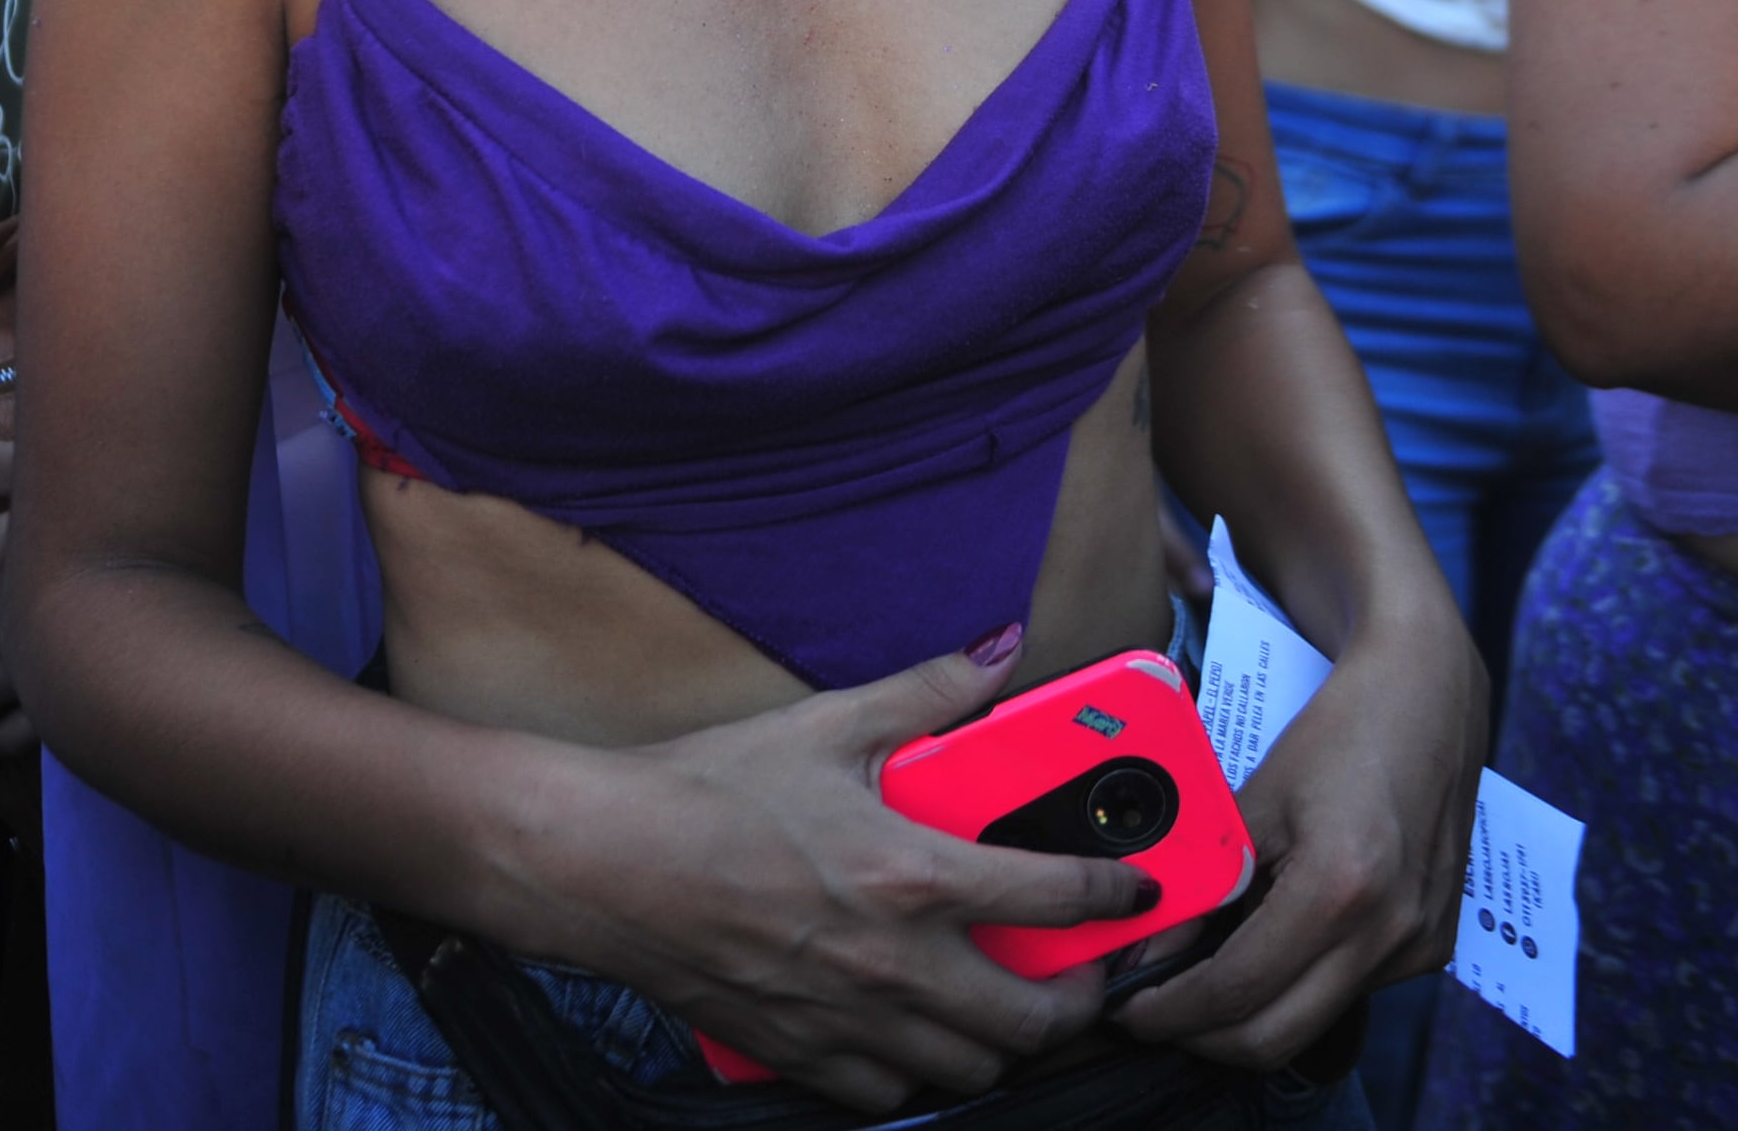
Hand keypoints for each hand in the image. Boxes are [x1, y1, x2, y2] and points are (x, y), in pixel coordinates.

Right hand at [528, 632, 1158, 1111]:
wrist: (598, 861)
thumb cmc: (706, 788)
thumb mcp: (824, 723)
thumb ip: (924, 692)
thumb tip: (993, 651)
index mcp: (912, 872)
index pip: (1056, 899)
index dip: (1118, 897)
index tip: (1140, 894)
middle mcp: (893, 960)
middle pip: (1032, 1022)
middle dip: (1078, 1003)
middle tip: (1080, 972)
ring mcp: (846, 1017)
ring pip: (967, 1070)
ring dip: (998, 1044)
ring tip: (999, 1003)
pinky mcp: (797, 1052)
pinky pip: (884, 1091)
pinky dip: (910, 1072)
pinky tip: (908, 1034)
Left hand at [1111, 608, 1484, 1070]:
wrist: (1427, 695)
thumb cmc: (1339, 731)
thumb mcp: (1255, 800)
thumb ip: (1204, 881)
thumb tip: (1148, 949)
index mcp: (1342, 890)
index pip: (1237, 993)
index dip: (1171, 1011)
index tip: (1129, 1006)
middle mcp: (1391, 933)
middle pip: (1274, 1039)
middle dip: (1201, 1035)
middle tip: (1152, 1010)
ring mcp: (1418, 946)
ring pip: (1311, 1023)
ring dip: (1248, 1013)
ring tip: (1199, 977)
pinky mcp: (1429, 945)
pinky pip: (1347, 991)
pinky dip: (1295, 985)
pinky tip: (1264, 947)